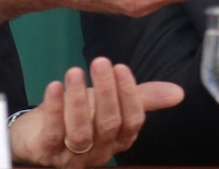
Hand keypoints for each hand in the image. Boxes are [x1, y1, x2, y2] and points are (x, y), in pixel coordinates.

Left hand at [9, 57, 182, 166]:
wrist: (38, 133)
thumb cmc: (81, 116)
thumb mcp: (112, 103)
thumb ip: (143, 98)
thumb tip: (179, 92)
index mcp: (119, 139)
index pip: (132, 121)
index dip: (128, 95)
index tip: (120, 67)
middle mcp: (100, 151)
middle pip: (108, 125)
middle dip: (106, 92)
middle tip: (100, 62)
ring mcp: (73, 156)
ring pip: (81, 132)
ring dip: (79, 100)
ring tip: (75, 71)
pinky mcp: (47, 152)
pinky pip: (53, 134)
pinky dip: (55, 109)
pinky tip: (54, 86)